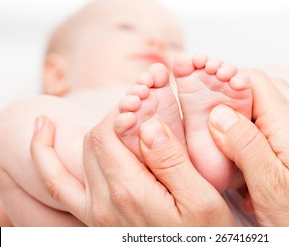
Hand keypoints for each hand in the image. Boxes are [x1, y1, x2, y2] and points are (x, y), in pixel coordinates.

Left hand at [30, 111, 233, 225]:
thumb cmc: (204, 235)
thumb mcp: (201, 200)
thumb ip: (172, 162)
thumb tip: (148, 125)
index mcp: (130, 192)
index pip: (109, 132)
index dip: (124, 108)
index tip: (147, 96)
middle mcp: (104, 202)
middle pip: (95, 139)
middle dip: (116, 115)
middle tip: (143, 103)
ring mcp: (94, 211)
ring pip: (82, 152)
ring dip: (98, 128)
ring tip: (121, 110)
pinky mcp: (93, 216)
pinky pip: (57, 183)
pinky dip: (44, 155)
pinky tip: (42, 131)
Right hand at [208, 70, 288, 225]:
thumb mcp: (271, 186)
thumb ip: (245, 146)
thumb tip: (219, 114)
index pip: (255, 80)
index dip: (226, 79)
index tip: (203, 90)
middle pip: (260, 89)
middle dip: (230, 94)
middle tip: (207, 111)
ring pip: (265, 107)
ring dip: (240, 114)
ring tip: (220, 135)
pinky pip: (271, 126)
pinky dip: (251, 132)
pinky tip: (241, 155)